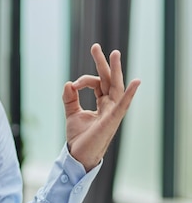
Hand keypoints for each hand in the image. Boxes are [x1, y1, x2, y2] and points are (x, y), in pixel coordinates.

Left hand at [62, 44, 140, 170]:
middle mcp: (110, 106)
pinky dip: (129, 93)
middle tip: (97, 47)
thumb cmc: (79, 137)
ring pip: (116, 87)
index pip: (97, 83)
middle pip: (109, 80)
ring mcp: (112, 113)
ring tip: (114, 54)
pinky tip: (135, 82)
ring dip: (115, 70)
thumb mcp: (72, 113)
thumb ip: (70, 98)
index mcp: (102, 104)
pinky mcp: (111, 120)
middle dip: (103, 63)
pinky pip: (122, 105)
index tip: (73, 85)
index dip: (84, 80)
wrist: (78, 156)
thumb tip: (68, 83)